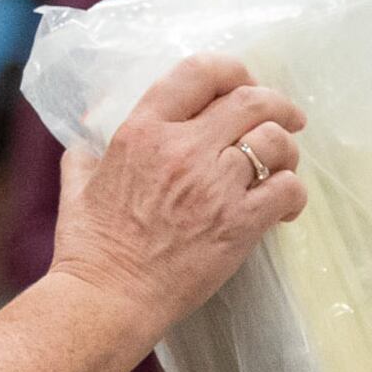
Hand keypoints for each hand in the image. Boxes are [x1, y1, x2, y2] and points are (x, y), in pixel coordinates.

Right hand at [50, 54, 307, 333]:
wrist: (108, 300)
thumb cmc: (89, 249)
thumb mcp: (78, 187)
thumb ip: (86, 156)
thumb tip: (85, 143)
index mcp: (143, 130)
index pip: (199, 72)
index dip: (232, 70)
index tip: (244, 83)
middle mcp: (182, 148)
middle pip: (250, 100)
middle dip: (278, 103)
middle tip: (289, 116)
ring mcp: (214, 185)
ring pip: (274, 141)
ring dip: (288, 149)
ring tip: (285, 164)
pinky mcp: (239, 223)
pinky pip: (287, 188)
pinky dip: (293, 192)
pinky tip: (285, 205)